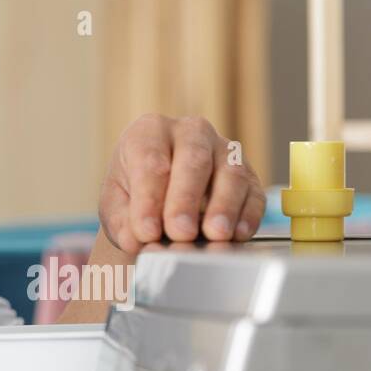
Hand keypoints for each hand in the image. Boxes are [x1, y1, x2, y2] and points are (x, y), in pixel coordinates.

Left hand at [98, 114, 265, 253]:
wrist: (161, 191)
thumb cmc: (135, 190)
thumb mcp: (116, 202)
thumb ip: (121, 220)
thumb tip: (134, 238)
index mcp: (150, 131)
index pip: (150, 160)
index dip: (149, 198)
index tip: (147, 231)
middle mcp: (190, 132)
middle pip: (193, 161)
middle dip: (185, 199)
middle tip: (180, 232)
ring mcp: (224, 150)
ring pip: (230, 173)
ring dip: (223, 206)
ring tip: (214, 234)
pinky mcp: (249, 175)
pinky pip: (253, 193)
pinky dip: (247, 215)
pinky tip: (237, 234)